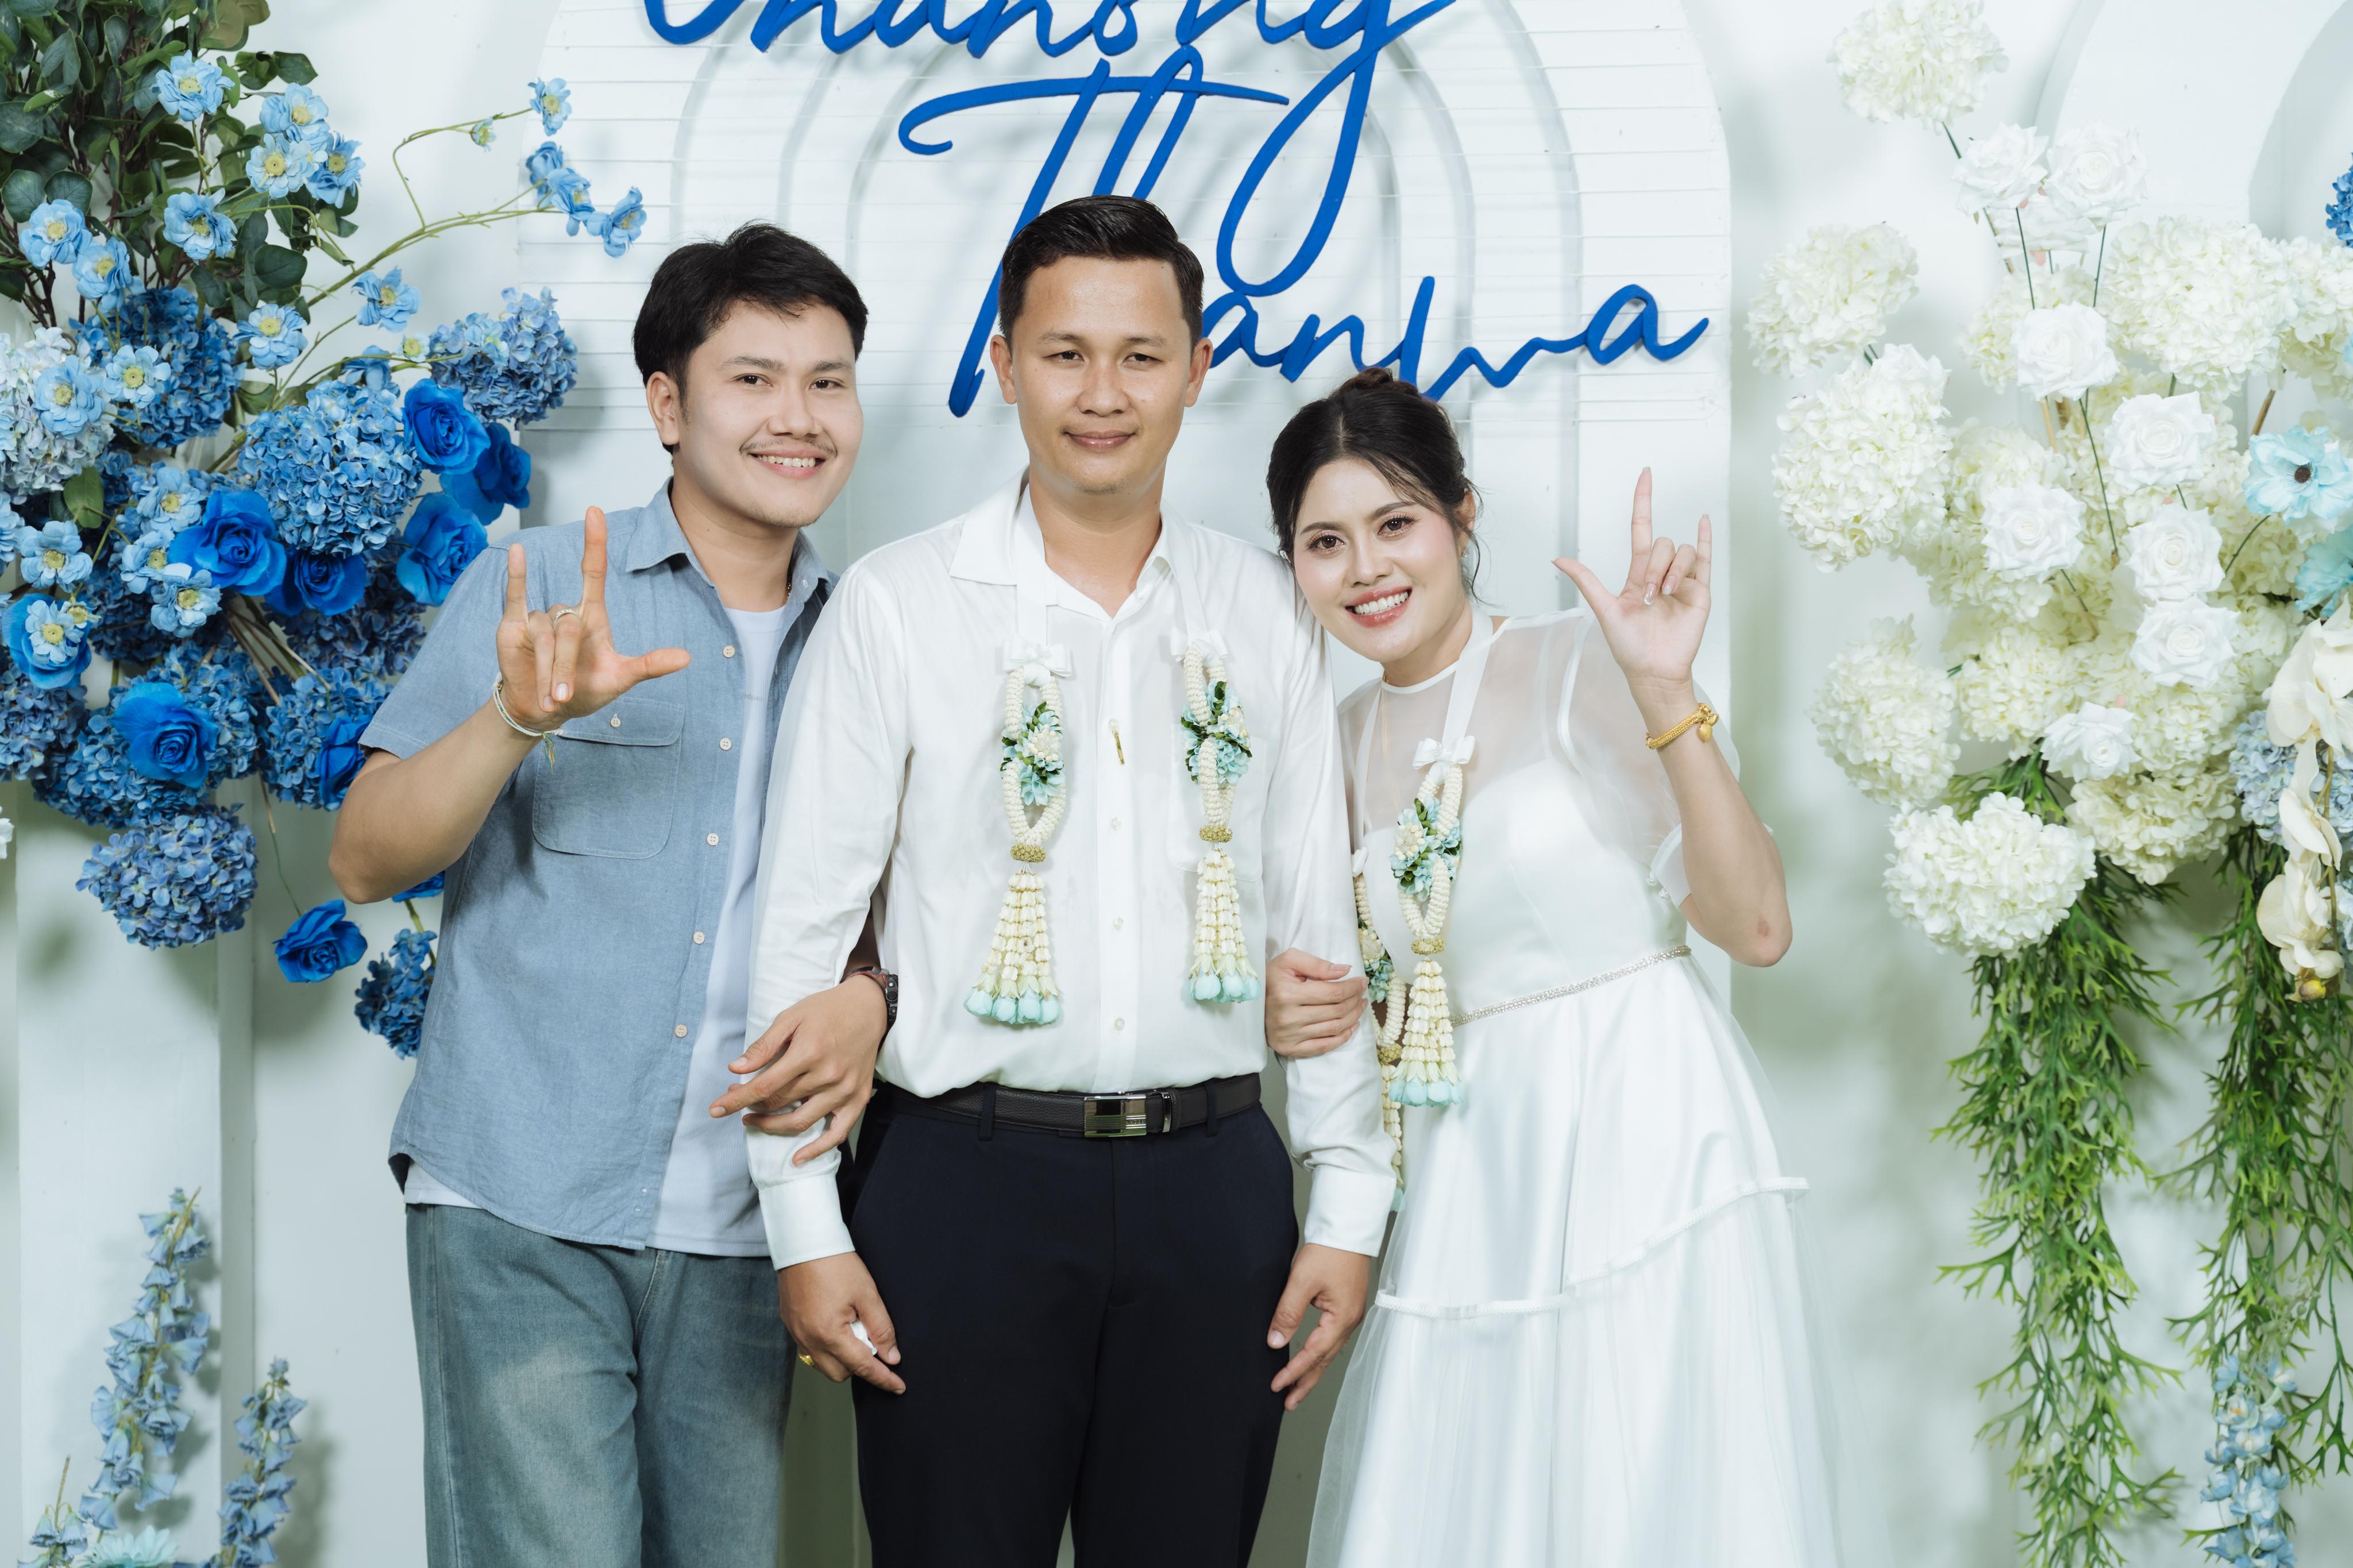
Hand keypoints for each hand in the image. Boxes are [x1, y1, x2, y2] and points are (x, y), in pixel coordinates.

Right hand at [498, 506, 690, 728]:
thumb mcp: (620, 679)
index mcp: (593, 616)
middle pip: (569, 627)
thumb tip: (687, 658)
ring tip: (549, 695)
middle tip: (563, 695)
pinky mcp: (514, 625)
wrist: (543, 709)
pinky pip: (515, 595)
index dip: (595, 543)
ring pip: (544, 634)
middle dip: (565, 665)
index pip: (593, 571)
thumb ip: (650, 665)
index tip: (595, 511)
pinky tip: (516, 551)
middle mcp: (566, 612)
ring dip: (546, 668)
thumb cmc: (584, 690)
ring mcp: (540, 618)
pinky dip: (516, 574)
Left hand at [713, 977, 888, 1165]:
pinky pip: (837, 1133)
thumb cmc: (826, 1010)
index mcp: (808, 1052)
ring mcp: (844, 1090)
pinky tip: (798, 1158)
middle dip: (751, 1106)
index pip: (764, 1086)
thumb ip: (764, 1046)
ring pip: (800, 1121)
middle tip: (737, 1099)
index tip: (715, 1109)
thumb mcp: (791, 1018)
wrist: (868, 1008)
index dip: (737, 1100)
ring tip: (755, 1120)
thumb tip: (735, 1069)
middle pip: (779, 1103)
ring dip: (772, 1125)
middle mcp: (827, 1075)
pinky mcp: (857, 1099)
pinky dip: (817, 1149)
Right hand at [778, 1253, 904, 1392]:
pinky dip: (827, 1346)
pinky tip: (837, 1324)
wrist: (803, 1242)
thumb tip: (891, 1357)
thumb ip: (881, 1329)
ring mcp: (796, 1333)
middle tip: (871, 1338)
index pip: (862, 1367)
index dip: (883, 1378)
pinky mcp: (790, 1324)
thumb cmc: (836, 1264)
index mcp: (829, 1334)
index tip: (898, 1387)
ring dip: (842, 1356)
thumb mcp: (867, 1295)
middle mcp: (808, 1339)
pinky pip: (810, 1349)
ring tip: (853, 1326)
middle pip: (840, 1373)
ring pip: (823, 1364)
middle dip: (860, 1365)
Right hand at [1264, 949, 1364, 1059]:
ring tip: (1360, 1006)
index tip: (1362, 982)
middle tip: (1362, 993)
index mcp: (1287, 993)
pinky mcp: (1289, 1049)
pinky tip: (1351, 1026)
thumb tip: (1345, 971)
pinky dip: (1343, 1037)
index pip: (1332, 992)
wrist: (1250, 1002)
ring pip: (1334, 1028)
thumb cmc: (1271, 979)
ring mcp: (1289, 1036)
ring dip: (1353, 1017)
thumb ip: (1317, 964)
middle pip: (1336, 1011)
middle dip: (1355, 1000)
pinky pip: (1324, 1046)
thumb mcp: (1289, 961)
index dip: (1352, 987)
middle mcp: (1288, 1017)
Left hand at [1267, 1242, 1372, 1410]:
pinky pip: (1332, 1339)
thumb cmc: (1328, 1251)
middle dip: (1306, 1382)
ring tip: (1298, 1389)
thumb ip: (1288, 1313)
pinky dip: (1319, 1353)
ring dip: (1313, 1371)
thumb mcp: (1302, 1281)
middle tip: (1289, 1403)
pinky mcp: (1347, 1307)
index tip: (1277, 1386)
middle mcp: (1349, 1321)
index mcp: (1341, 1318)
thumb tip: (1275, 1342)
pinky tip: (1312, 1358)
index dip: (1294, 1372)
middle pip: (1325, 1360)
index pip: (1313, 1353)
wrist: (1347, 1229)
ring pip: (1329, 1351)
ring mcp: (1350, 1315)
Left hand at [1552, 469, 1710, 704]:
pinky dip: (1705, 538)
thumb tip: (1557, 559)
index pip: (1641, 529)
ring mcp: (1683, 581)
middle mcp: (1662, 573)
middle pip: (1662, 545)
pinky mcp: (1701, 591)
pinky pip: (1705, 558)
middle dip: (1654, 567)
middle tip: (1648, 595)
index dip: (1642, 502)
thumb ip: (1586, 580)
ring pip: (1681, 552)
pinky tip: (1703, 521)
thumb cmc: (1628, 646)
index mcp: (1638, 575)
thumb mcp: (1604, 609)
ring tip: (1664, 597)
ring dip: (1671, 572)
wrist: (1653, 670)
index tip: (1645, 475)